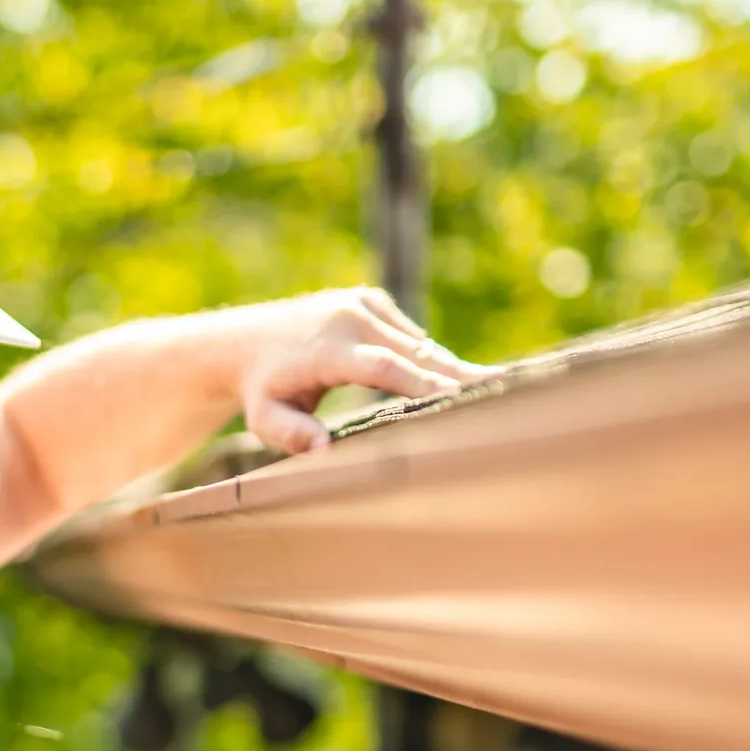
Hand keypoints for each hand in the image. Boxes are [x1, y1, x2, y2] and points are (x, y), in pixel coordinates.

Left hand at [228, 288, 485, 454]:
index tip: (460, 397)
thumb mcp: (264, 418)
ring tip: (494, 388)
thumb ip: (290, 433)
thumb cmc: (260, 391)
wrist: (243, 341)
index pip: (384, 367)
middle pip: (415, 351)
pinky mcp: (371, 300)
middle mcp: (349, 317)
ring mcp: (362, 303)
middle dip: (458, 373)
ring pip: (417, 343)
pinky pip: (408, 335)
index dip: (422, 383)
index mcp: (327, 348)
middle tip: (506, 389)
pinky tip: (453, 379)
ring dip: (450, 367)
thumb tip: (322, 449)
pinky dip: (428, 357)